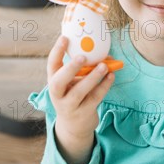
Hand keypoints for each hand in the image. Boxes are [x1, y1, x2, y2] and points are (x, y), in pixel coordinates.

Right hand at [47, 36, 114, 163]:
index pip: (51, 65)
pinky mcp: (83, 113)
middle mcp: (58, 94)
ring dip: (92, 78)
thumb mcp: (73, 82)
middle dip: (70, 69)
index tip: (65, 37)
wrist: (74, 126)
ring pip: (79, 92)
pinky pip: (94, 98)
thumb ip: (85, 69)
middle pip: (58, 82)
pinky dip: (104, 86)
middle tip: (82, 57)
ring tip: (104, 66)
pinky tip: (112, 75)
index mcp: (54, 81)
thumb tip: (106, 54)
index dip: (57, 51)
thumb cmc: (75, 95)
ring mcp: (69, 106)